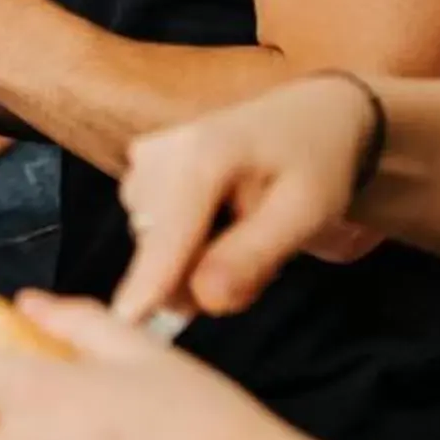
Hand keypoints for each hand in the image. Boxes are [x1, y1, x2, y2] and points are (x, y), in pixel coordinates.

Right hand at [111, 74, 389, 321]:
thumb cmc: (313, 163)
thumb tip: (204, 300)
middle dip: (198, 274)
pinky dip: (184, 242)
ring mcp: (143, 159)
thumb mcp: (306, 213)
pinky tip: (219, 219)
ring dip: (194, 259)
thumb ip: (253, 257)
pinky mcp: (139, 169)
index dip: (149, 281)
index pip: (170, 234)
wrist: (306, 117)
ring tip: (244, 231)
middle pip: (159, 250)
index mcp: (204, 155)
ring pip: (153, 246)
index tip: (125, 322)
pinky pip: (152, 233)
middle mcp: (159, 152)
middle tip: (260, 258)